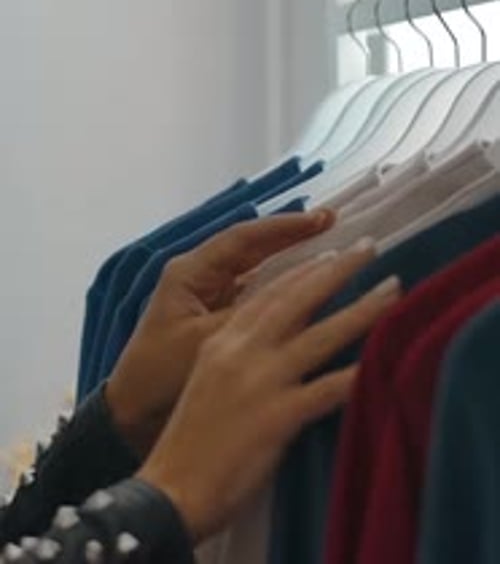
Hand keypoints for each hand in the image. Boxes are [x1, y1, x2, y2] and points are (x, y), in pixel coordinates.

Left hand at [106, 208, 334, 456]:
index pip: (242, 238)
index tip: (320, 219)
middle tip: (332, 222)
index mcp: (189, 273)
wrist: (131, 415)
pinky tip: (309, 286)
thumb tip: (298, 299)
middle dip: (291, 235)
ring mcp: (208, 296)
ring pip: (256, 267)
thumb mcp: (206, 342)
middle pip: (251, 246)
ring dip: (289, 258)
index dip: (283, 227)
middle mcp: (198, 276)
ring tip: (329, 247)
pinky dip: (281, 286)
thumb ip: (249, 316)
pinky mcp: (216, 318)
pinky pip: (255, 292)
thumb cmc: (160, 376)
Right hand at [139, 243, 400, 541]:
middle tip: (369, 247)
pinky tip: (387, 362)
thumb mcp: (207, 380)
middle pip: (298, 299)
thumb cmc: (187, 442)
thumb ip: (240, 355)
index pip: (268, 292)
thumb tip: (280, 342)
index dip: (303, 270)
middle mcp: (242, 350)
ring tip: (394, 289)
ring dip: (363, 309)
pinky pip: (328, 388)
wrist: (169, 490)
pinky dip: (359, 373)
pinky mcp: (279, 416)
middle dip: (337, 269)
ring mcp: (262, 381)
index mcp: (222, 340)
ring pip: (322, 334)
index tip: (331, 252)